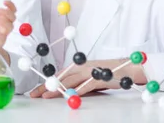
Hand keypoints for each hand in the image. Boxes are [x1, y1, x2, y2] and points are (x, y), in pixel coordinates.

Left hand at [0, 0, 16, 52]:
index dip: (10, 5)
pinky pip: (1, 38)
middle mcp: (5, 24)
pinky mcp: (0, 41)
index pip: (12, 10)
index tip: (4, 2)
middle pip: (13, 17)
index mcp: (3, 18)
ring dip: (4, 23)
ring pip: (10, 27)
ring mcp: (3, 33)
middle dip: (7, 12)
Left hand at [30, 58, 146, 97]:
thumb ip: (79, 84)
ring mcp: (90, 72)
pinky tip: (70, 96)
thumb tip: (67, 93)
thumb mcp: (91, 79)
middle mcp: (81, 67)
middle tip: (34, 94)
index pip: (59, 75)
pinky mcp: (99, 78)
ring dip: (57, 89)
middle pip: (60, 78)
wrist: (129, 69)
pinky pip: (87, 85)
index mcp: (78, 67)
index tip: (35, 91)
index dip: (46, 82)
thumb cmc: (109, 75)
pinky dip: (78, 91)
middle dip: (46, 86)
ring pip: (70, 81)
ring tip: (46, 96)